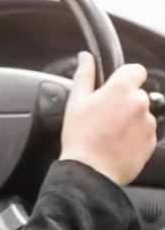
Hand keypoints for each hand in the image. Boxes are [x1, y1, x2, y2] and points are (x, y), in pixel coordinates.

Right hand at [59, 51, 156, 186]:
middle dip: (124, 100)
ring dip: (130, 118)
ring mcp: (148, 124)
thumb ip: (85, 74)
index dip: (125, 76)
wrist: (91, 172)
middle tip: (105, 114)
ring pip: (142, 113)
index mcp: (120, 89)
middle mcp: (139, 103)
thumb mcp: (76, 101)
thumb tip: (85, 57)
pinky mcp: (152, 142)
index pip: (136, 70)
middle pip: (137, 93)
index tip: (115, 86)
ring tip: (110, 132)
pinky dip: (134, 135)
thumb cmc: (80, 136)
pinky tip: (118, 142)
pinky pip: (145, 131)